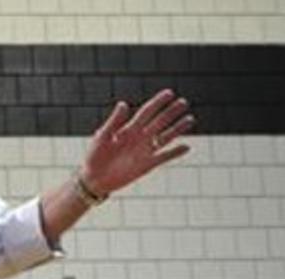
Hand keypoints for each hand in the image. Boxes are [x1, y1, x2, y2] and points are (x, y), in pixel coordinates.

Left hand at [80, 89, 194, 196]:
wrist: (94, 179)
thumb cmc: (94, 156)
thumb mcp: (102, 137)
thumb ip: (114, 122)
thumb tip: (123, 104)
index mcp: (128, 129)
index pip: (147, 112)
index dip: (158, 102)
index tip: (169, 93)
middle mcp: (140, 137)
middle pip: (159, 122)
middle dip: (171, 112)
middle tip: (183, 103)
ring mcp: (145, 151)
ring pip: (165, 137)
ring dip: (177, 129)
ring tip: (190, 119)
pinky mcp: (147, 165)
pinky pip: (164, 157)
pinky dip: (175, 152)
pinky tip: (186, 146)